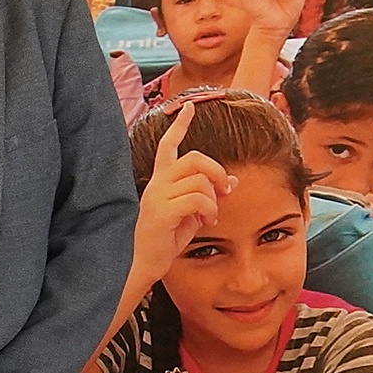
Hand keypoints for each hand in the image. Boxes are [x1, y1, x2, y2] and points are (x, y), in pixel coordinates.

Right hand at [134, 101, 232, 284]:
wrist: (139, 265)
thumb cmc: (161, 242)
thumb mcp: (190, 216)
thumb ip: (208, 196)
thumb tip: (233, 180)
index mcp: (159, 182)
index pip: (168, 145)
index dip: (180, 125)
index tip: (189, 107)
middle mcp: (157, 184)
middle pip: (195, 158)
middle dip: (217, 172)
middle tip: (225, 191)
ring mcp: (158, 196)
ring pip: (200, 180)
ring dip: (214, 199)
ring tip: (210, 217)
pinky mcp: (162, 211)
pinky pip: (198, 199)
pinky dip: (209, 210)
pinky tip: (205, 223)